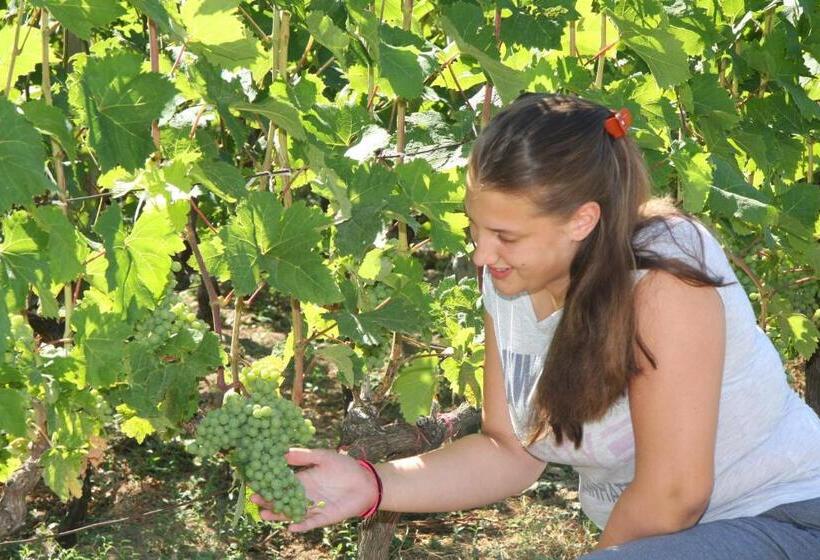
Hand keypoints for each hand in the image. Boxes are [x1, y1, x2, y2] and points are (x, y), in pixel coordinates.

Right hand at [251, 448, 379, 532]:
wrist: (366, 482)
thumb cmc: (346, 467)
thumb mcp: (324, 456)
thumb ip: (305, 456)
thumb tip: (284, 452)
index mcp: (304, 479)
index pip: (282, 483)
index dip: (269, 483)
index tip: (254, 482)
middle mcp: (305, 494)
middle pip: (282, 500)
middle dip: (268, 501)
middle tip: (254, 500)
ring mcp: (313, 507)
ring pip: (292, 513)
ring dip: (279, 515)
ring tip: (264, 515)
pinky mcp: (324, 517)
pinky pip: (310, 523)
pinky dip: (301, 526)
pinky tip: (291, 526)